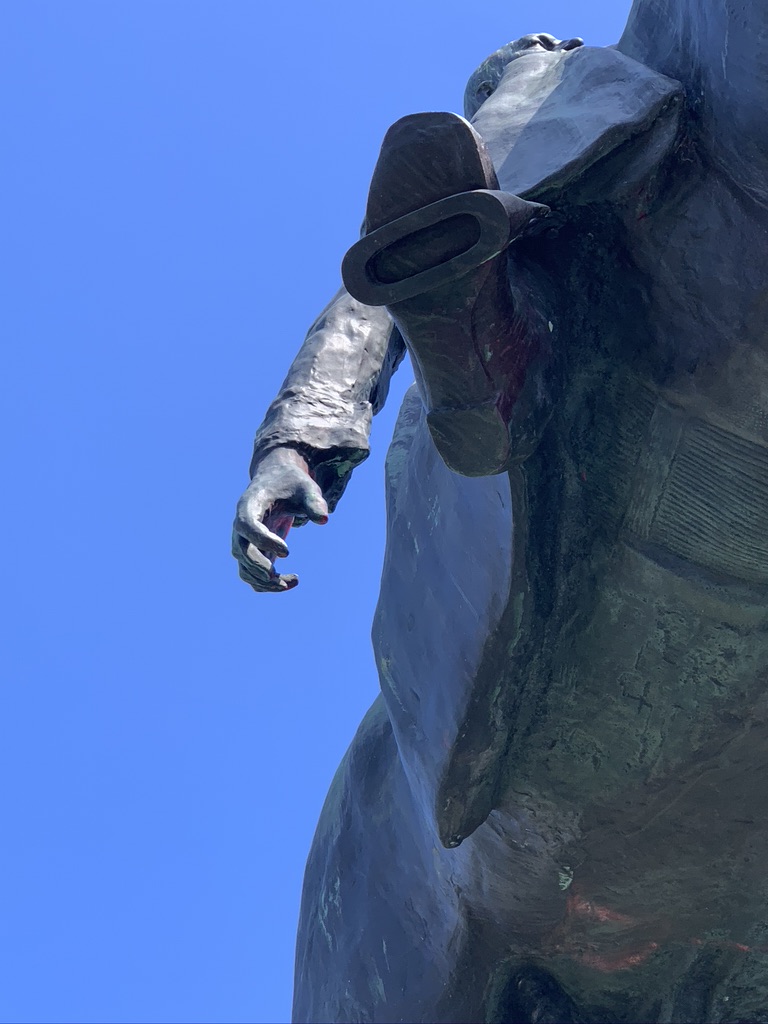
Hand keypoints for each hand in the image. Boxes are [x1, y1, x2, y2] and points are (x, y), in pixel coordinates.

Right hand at [232, 447, 328, 592]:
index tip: (287, 552)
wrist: (277, 481)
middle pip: (241, 551)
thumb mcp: (305, 488)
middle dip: (259, 566)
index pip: (247, 526)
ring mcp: (244, 541)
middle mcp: (241, 526)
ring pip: (245, 569)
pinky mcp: (253, 553)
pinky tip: (293, 581)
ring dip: (265, 582)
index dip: (264, 541)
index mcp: (250, 505)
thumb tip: (323, 520)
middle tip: (279, 577)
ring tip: (293, 582)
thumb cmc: (291, 483)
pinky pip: (254, 575)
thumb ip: (314, 502)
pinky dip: (269, 584)